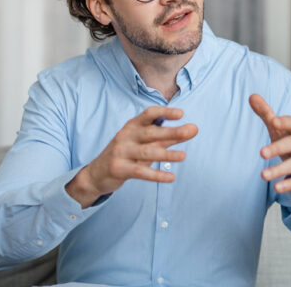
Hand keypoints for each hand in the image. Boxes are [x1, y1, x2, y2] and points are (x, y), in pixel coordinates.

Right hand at [67, 106, 197, 207]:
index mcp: (132, 126)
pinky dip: (157, 175)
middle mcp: (126, 136)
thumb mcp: (145, 142)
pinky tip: (171, 177)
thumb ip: (168, 136)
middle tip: (192, 130)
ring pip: (147, 152)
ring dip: (167, 154)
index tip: (181, 113)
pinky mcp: (119, 169)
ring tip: (184, 156)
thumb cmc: (127, 154)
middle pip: (151, 132)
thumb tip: (193, 129)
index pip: (148, 114)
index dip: (164, 112)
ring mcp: (121, 152)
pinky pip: (140, 172)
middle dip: (172, 131)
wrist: (97, 173)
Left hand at [249, 94, 290, 193]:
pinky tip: (277, 188)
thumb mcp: (281, 130)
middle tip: (261, 153)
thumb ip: (267, 114)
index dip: (284, 122)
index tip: (273, 121)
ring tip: (263, 175)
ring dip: (279, 170)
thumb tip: (251, 96)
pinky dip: (290, 184)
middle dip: (278, 148)